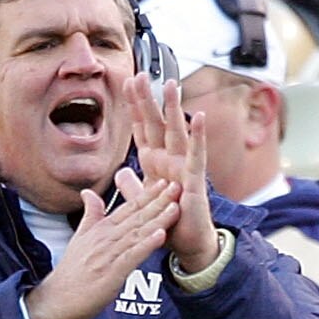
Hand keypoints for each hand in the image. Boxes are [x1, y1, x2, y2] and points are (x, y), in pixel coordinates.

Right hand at [20, 172, 179, 318]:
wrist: (57, 298)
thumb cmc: (71, 271)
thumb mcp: (80, 236)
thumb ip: (90, 214)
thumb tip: (88, 192)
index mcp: (101, 229)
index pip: (128, 208)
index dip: (147, 195)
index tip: (163, 182)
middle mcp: (106, 238)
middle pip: (137, 217)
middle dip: (158, 201)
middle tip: (177, 186)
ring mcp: (109, 255)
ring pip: (138, 233)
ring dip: (158, 219)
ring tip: (175, 206)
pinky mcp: (112, 273)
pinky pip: (132, 256)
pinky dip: (146, 245)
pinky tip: (160, 235)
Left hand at [127, 71, 216, 274]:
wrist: (187, 244)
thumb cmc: (170, 221)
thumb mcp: (143, 202)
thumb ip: (131, 186)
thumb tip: (119, 172)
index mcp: (154, 163)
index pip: (141, 129)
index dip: (133, 107)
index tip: (125, 83)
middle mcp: (169, 160)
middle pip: (156, 124)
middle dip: (147, 99)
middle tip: (140, 74)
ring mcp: (183, 167)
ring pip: (176, 132)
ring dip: (173, 108)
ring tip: (171, 85)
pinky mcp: (195, 180)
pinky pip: (197, 155)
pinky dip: (198, 137)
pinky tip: (198, 117)